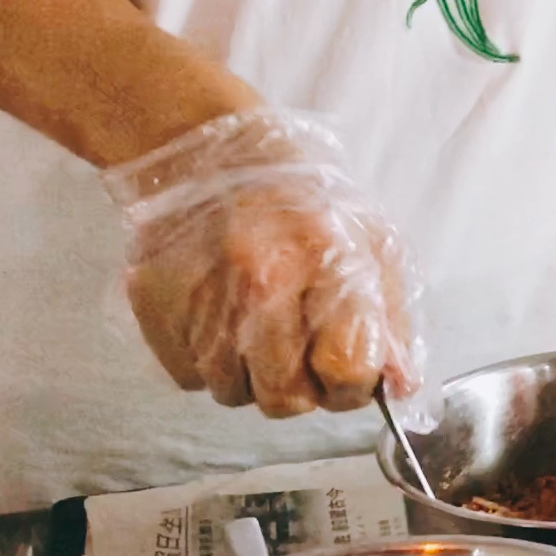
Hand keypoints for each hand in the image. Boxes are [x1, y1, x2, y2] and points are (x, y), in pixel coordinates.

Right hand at [104, 111, 421, 416]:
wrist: (210, 155)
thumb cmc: (301, 198)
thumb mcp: (370, 242)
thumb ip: (392, 320)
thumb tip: (400, 386)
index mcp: (323, 260)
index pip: (346, 371)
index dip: (352, 383)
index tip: (349, 368)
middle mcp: (259, 284)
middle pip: (286, 400)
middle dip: (301, 387)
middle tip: (301, 348)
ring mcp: (201, 302)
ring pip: (234, 394)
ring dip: (252, 374)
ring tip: (258, 320)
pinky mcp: (156, 313)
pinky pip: (191, 376)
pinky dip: (209, 359)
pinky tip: (221, 315)